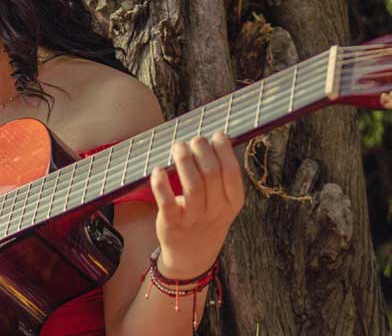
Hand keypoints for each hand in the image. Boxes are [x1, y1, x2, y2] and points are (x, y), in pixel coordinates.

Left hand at [150, 132, 244, 278]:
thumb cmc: (207, 218)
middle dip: (202, 151)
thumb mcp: (223, 201)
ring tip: (178, 147)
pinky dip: (161, 185)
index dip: (224, 151)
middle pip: (211, 175)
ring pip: (193, 187)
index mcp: (232, 203)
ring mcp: (193, 219)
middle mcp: (215, 212)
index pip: (232, 173)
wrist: (192, 256)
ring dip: (184, 162)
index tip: (216, 136)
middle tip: (193, 141)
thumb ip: (221, 175)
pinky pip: (167, 203)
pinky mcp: (171, 224)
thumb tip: (218, 137)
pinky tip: (158, 170)